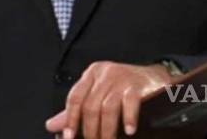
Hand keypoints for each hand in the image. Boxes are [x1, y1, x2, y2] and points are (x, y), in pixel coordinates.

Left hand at [45, 62, 173, 138]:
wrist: (156, 77)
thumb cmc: (123, 86)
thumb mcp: (98, 92)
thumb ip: (76, 110)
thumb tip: (51, 126)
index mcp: (91, 74)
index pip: (75, 97)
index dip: (69, 119)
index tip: (68, 137)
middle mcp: (104, 74)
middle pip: (90, 105)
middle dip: (89, 130)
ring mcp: (121, 79)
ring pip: (107, 108)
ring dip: (106, 130)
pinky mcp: (137, 85)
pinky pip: (130, 103)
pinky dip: (128, 118)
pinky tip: (128, 131)